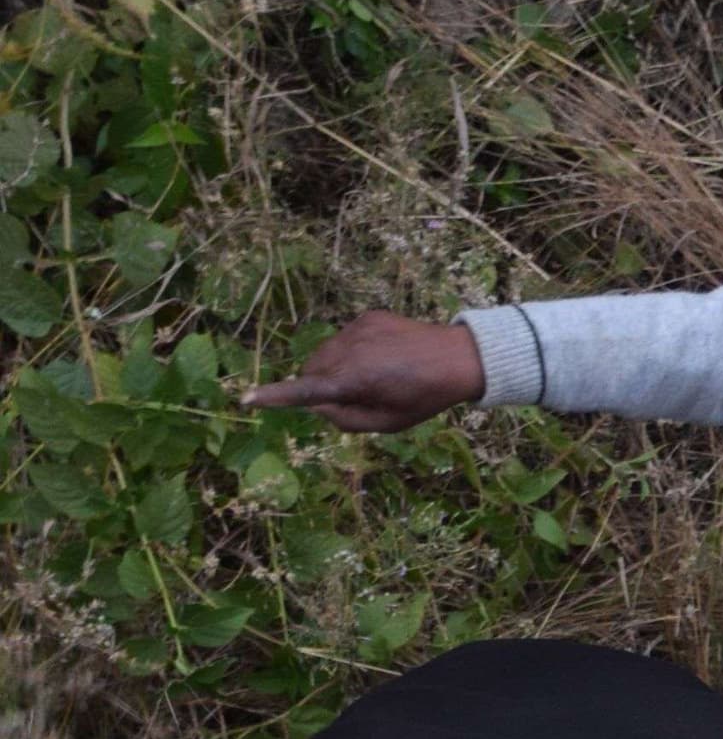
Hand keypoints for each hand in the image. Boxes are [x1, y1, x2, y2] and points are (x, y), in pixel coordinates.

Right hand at [245, 312, 484, 431]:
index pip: (306, 391)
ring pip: (325, 352)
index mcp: (355, 381)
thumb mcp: (389, 422)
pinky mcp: (368, 316)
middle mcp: (350, 351)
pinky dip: (353, 350)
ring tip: (376, 374)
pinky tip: (384, 356)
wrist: (459, 358)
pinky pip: (345, 337)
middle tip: (357, 395)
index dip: (275, 396)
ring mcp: (357, 329)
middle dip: (321, 384)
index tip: (247, 398)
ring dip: (336, 367)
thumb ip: (346, 419)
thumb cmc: (425, 397)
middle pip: (311, 370)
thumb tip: (316, 406)